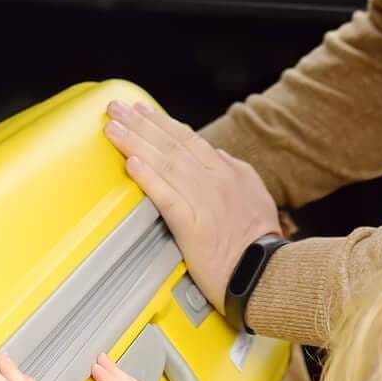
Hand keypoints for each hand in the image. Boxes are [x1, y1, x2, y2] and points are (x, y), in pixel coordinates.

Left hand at [105, 101, 281, 305]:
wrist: (268, 272)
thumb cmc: (261, 240)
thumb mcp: (255, 193)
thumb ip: (234, 170)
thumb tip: (217, 153)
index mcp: (228, 172)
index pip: (189, 138)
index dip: (161, 122)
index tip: (141, 110)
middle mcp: (215, 180)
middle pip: (171, 144)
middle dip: (140, 123)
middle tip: (115, 107)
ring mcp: (204, 202)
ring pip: (165, 164)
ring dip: (136, 143)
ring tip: (113, 129)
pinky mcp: (193, 226)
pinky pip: (167, 197)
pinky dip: (149, 178)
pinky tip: (132, 164)